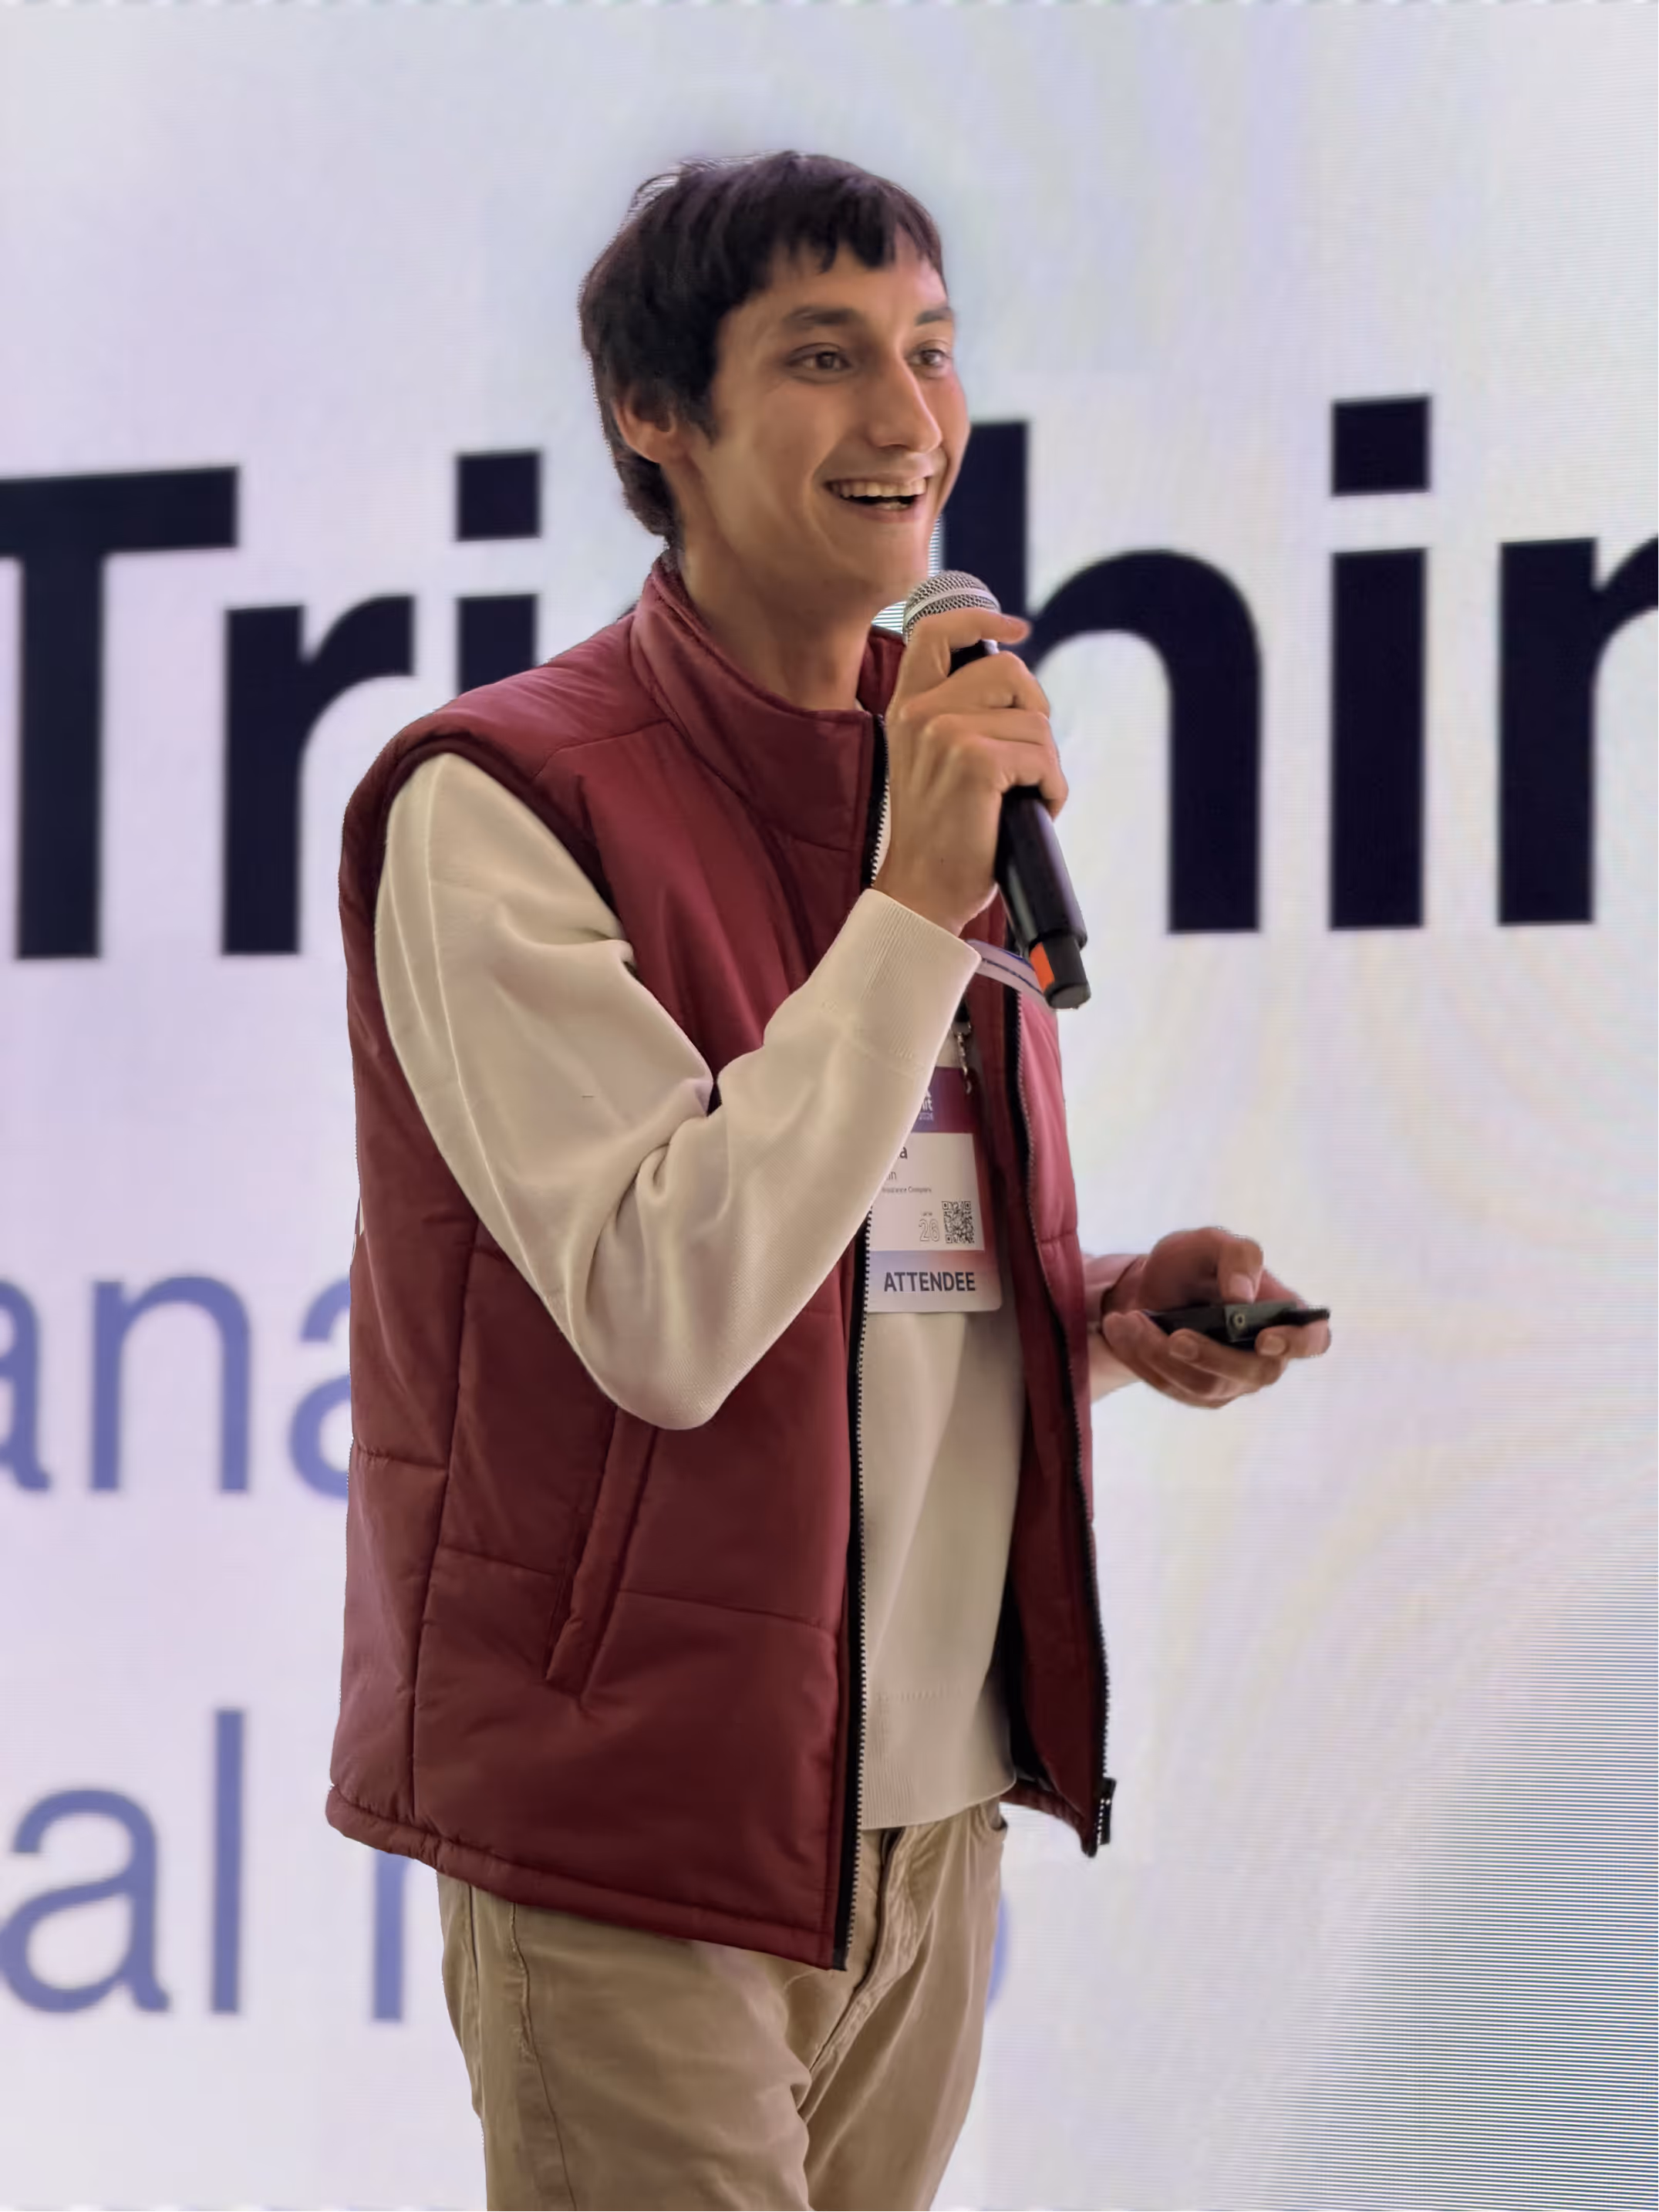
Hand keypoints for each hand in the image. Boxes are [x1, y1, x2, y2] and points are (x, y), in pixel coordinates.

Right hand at [873, 607, 1065, 935]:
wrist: (923, 891)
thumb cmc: (941, 833)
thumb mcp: (932, 760)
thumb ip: (956, 715)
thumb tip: (1017, 683)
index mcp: (906, 707)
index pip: (937, 632)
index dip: (981, 617)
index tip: (1017, 628)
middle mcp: (920, 713)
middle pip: (1008, 671)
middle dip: (1035, 711)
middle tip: (1029, 756)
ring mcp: (945, 734)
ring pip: (1035, 720)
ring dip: (1045, 762)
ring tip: (1023, 796)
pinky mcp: (976, 762)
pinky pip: (1043, 757)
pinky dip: (1053, 789)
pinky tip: (1033, 810)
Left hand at [1094, 1228, 1330, 1409]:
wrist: (1148, 1287)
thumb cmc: (1191, 1263)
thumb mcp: (1209, 1243)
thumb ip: (1236, 1256)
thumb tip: (1242, 1296)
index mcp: (1283, 1314)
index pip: (1313, 1340)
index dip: (1297, 1345)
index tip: (1264, 1339)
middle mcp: (1266, 1355)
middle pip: (1255, 1374)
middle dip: (1210, 1356)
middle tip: (1172, 1336)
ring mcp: (1234, 1380)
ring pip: (1205, 1385)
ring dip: (1160, 1353)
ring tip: (1128, 1319)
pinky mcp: (1198, 1393)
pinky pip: (1172, 1387)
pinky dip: (1141, 1358)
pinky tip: (1121, 1330)